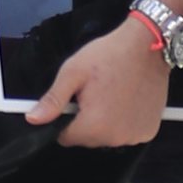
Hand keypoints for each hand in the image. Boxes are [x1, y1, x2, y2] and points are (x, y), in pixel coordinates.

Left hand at [26, 18, 169, 146]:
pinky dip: (126, 121)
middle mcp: (115, 138)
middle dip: (88, 119)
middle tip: (97, 92)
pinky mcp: (149, 131)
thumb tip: (32, 120)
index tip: (79, 98)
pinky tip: (129, 100)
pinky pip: (128, 133)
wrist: (148, 44)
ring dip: (107, 122)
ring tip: (114, 94)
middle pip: (88, 139)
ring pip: (108, 137)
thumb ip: (54, 99)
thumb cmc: (110, 54)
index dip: (68, 117)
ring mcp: (135, 136)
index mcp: (94, 126)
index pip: (66, 137)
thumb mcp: (74, 71)